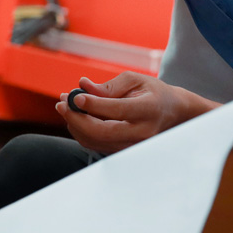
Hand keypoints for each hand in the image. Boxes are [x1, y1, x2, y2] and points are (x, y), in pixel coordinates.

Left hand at [56, 73, 218, 153]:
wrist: (172, 114)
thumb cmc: (152, 93)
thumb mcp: (136, 80)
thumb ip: (110, 85)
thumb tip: (83, 87)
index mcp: (149, 109)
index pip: (118, 110)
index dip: (93, 104)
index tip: (74, 96)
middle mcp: (142, 131)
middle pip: (103, 132)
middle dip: (76, 119)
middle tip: (61, 104)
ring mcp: (134, 145)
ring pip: (96, 141)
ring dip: (75, 125)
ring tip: (65, 106)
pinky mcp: (124, 151)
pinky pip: (97, 145)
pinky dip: (82, 132)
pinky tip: (76, 117)